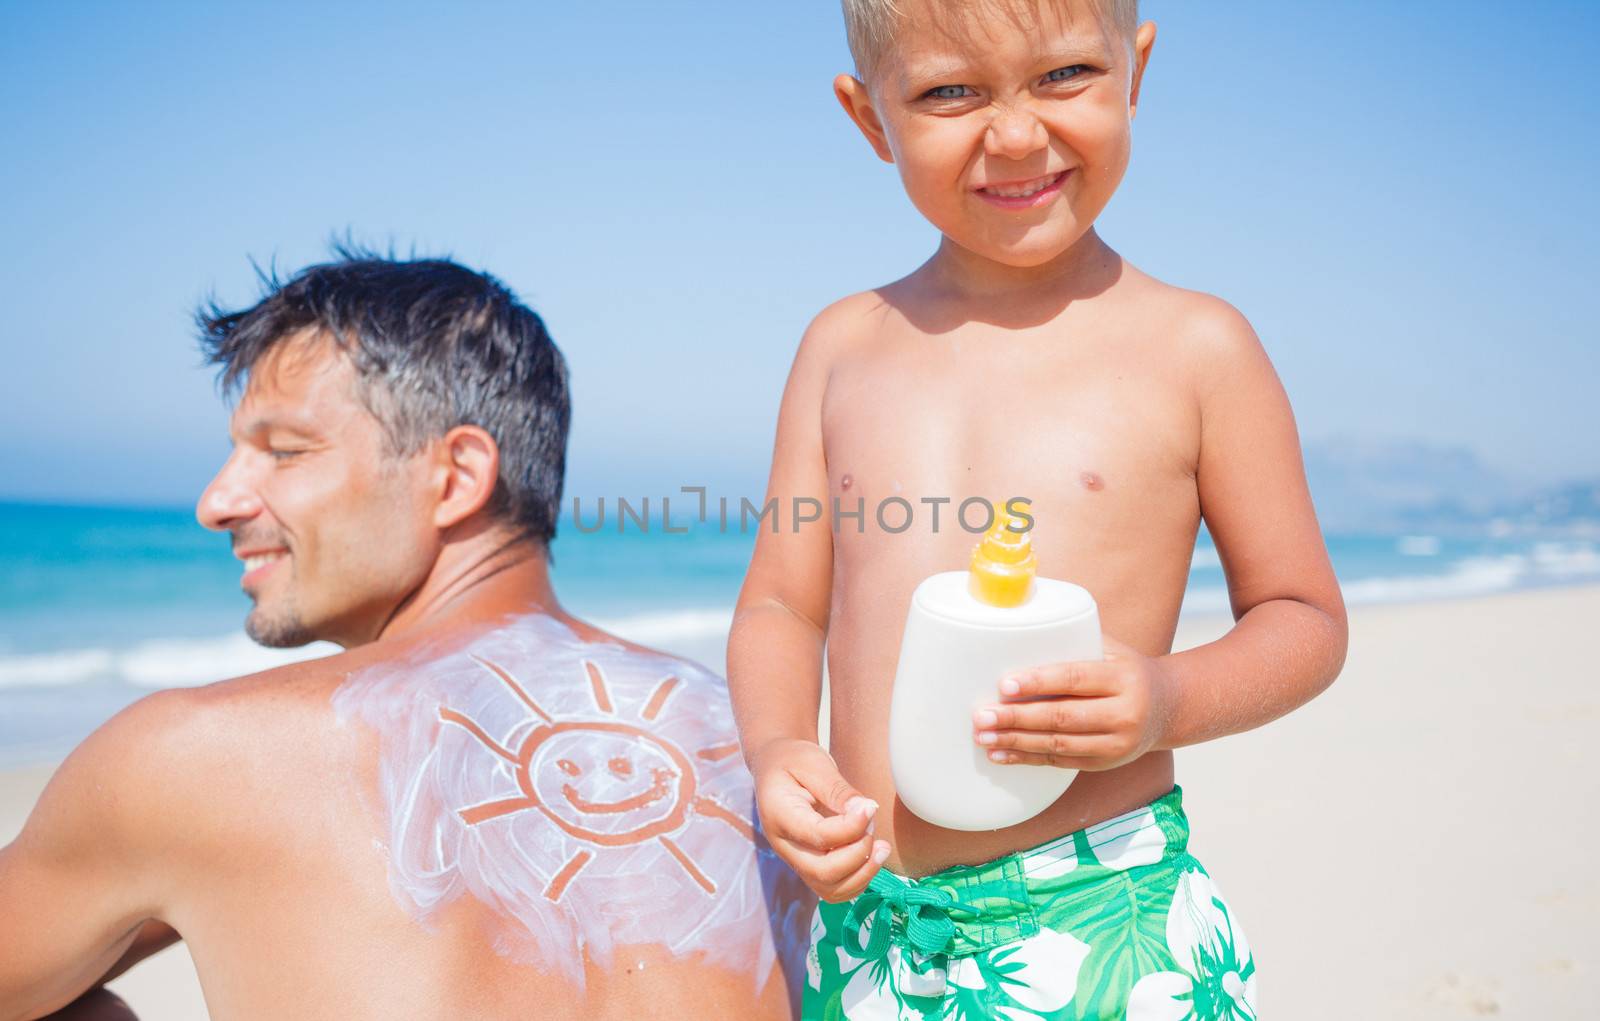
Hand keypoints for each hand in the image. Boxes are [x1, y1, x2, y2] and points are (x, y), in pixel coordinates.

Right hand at [747, 738, 890, 901]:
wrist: (775, 767)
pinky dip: (857, 879)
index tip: (870, 807)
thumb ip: (838, 790)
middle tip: (872, 828)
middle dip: (857, 855)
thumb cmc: (793, 761)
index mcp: (780, 815)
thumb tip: (866, 811)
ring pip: (829, 888)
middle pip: (822, 872)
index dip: (850, 827)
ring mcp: (795, 860)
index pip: (817, 836)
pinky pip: (834, 888)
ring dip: (862, 873)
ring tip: (881, 847)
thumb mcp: (814, 763)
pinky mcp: (809, 865)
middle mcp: (784, 845)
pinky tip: (872, 856)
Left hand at [972, 636, 1174, 769]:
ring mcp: (1116, 743)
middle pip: (1062, 717)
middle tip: (981, 716)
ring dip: (1016, 741)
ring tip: (982, 736)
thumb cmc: (1126, 669)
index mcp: (1123, 677)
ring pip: (1059, 745)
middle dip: (1017, 718)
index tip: (1005, 685)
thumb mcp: (1111, 648)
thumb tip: (1019, 624)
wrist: (1168, 707)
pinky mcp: (1105, 763)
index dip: (1039, 682)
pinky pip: (1061, 762)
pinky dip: (1027, 758)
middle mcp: (1124, 713)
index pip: (1075, 679)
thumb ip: (1074, 639)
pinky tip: (1000, 753)